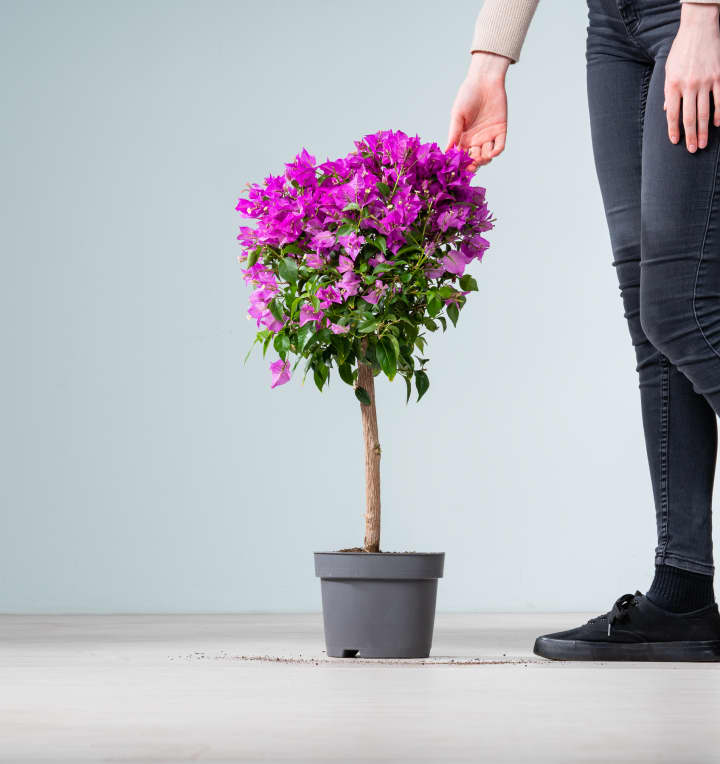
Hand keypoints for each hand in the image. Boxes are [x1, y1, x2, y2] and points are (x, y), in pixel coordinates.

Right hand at [446, 52, 510, 169]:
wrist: (484, 81)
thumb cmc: (467, 95)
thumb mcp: (457, 115)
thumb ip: (454, 133)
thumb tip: (447, 151)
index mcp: (464, 138)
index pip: (463, 156)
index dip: (462, 164)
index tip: (460, 168)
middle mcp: (476, 139)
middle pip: (475, 159)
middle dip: (474, 164)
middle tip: (472, 164)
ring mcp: (489, 136)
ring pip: (487, 156)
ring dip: (484, 159)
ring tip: (481, 156)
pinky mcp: (501, 130)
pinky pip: (500, 145)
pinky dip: (496, 151)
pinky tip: (491, 152)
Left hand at [664, 2, 719, 151]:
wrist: (699, 29)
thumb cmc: (681, 50)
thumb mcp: (668, 70)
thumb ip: (668, 91)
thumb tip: (667, 110)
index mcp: (673, 85)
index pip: (672, 114)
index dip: (674, 130)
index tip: (675, 142)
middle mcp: (689, 86)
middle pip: (689, 117)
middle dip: (691, 136)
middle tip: (693, 150)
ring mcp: (706, 81)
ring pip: (705, 112)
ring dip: (704, 130)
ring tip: (704, 143)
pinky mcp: (719, 76)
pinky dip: (719, 113)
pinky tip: (717, 124)